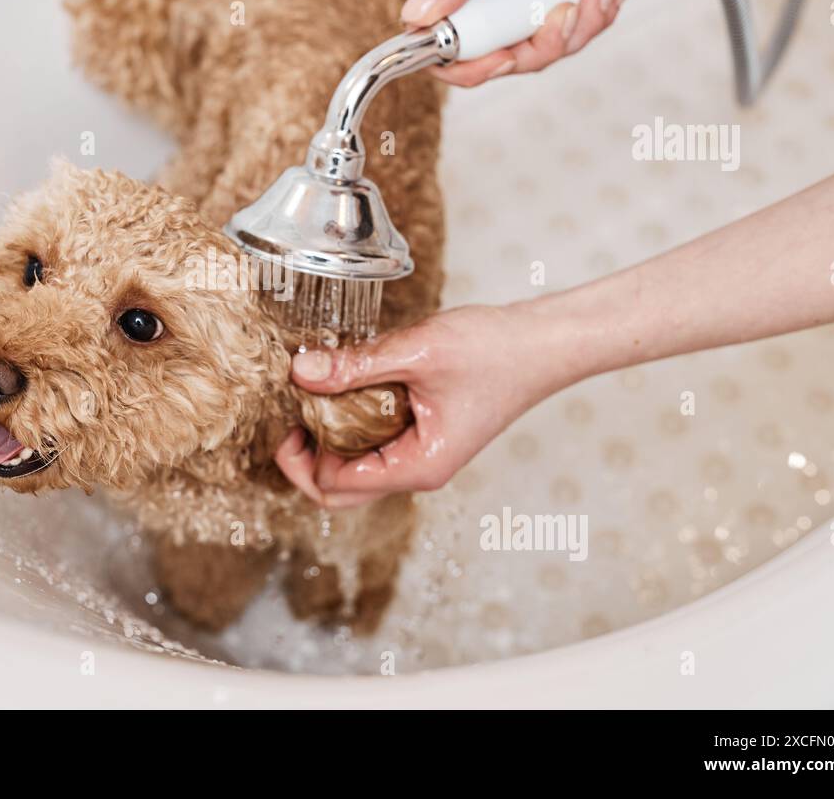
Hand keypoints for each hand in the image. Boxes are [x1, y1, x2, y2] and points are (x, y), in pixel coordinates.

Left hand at [276, 304, 578, 506]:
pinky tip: (345, 384)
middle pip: (340, 490)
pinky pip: (373, 443)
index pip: (335, 488)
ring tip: (316, 391)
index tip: (290, 413)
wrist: (544, 342)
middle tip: (293, 411)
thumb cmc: (496, 351)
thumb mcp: (418, 352)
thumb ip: (356, 366)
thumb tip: (301, 372)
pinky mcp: (422, 434)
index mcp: (418, 466)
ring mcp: (420, 455)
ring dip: (329, 436)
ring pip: (355, 466)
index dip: (302, 457)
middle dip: (307, 457)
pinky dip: (351, 421)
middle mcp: (418, 471)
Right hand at [402, 0, 662, 85]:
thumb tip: (416, 13)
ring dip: (575, 26)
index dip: (472, 66)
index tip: (508, 55)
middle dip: (540, 44)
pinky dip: (590, 18)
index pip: (437, 50)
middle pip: (493, 61)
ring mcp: (506, 10)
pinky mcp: (535, 14)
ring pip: (533, 55)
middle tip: (566, 8)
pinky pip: (560, 42)